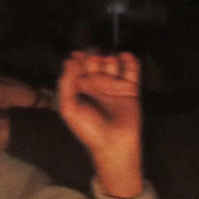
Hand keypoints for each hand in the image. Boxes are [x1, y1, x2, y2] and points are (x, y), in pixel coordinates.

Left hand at [57, 51, 142, 197]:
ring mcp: (114, 84)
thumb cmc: (88, 128)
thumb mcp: (68, 107)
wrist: (113, 142)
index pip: (79, 63)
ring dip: (110, 59)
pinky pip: (132, 68)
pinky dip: (130, 59)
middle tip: (96, 66)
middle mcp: (97, 83)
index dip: (79, 57)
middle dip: (95, 56)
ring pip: (112, 60)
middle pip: (96, 58)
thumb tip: (70, 60)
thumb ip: (66, 83)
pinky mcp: (130, 88)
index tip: (78, 57)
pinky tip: (125, 57)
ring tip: (110, 69)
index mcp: (80, 87)